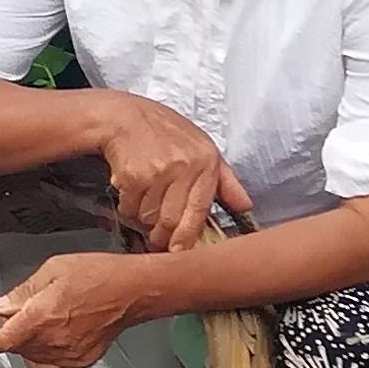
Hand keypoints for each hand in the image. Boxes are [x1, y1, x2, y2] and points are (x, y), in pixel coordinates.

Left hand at [0, 252, 140, 367]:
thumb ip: (23, 292)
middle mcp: (52, 340)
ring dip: (24, 347)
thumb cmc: (96, 274)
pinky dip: (42, 361)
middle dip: (7, 334)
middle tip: (11, 317)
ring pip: (32, 360)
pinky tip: (45, 346)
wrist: (132, 290)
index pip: (2, 340)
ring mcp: (68, 354)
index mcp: (40, 316)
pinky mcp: (82, 360)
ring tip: (32, 327)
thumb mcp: (51, 270)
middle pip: (16, 349)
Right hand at [96, 92, 252, 252]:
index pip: (200, 209)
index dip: (189, 236)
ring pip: (150, 217)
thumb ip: (224, 180)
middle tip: (159, 242)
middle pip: (172, 219)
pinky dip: (128, 207)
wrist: (123, 117)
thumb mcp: (201, 147)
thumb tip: (245, 205)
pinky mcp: (132, 175)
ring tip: (144, 205)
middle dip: (163, 237)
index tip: (181, 251)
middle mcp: (183, 166)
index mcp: (205, 162)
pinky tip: (131, 191)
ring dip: (145, 219)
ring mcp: (157, 171)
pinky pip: (130, 207)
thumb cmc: (164, 133)